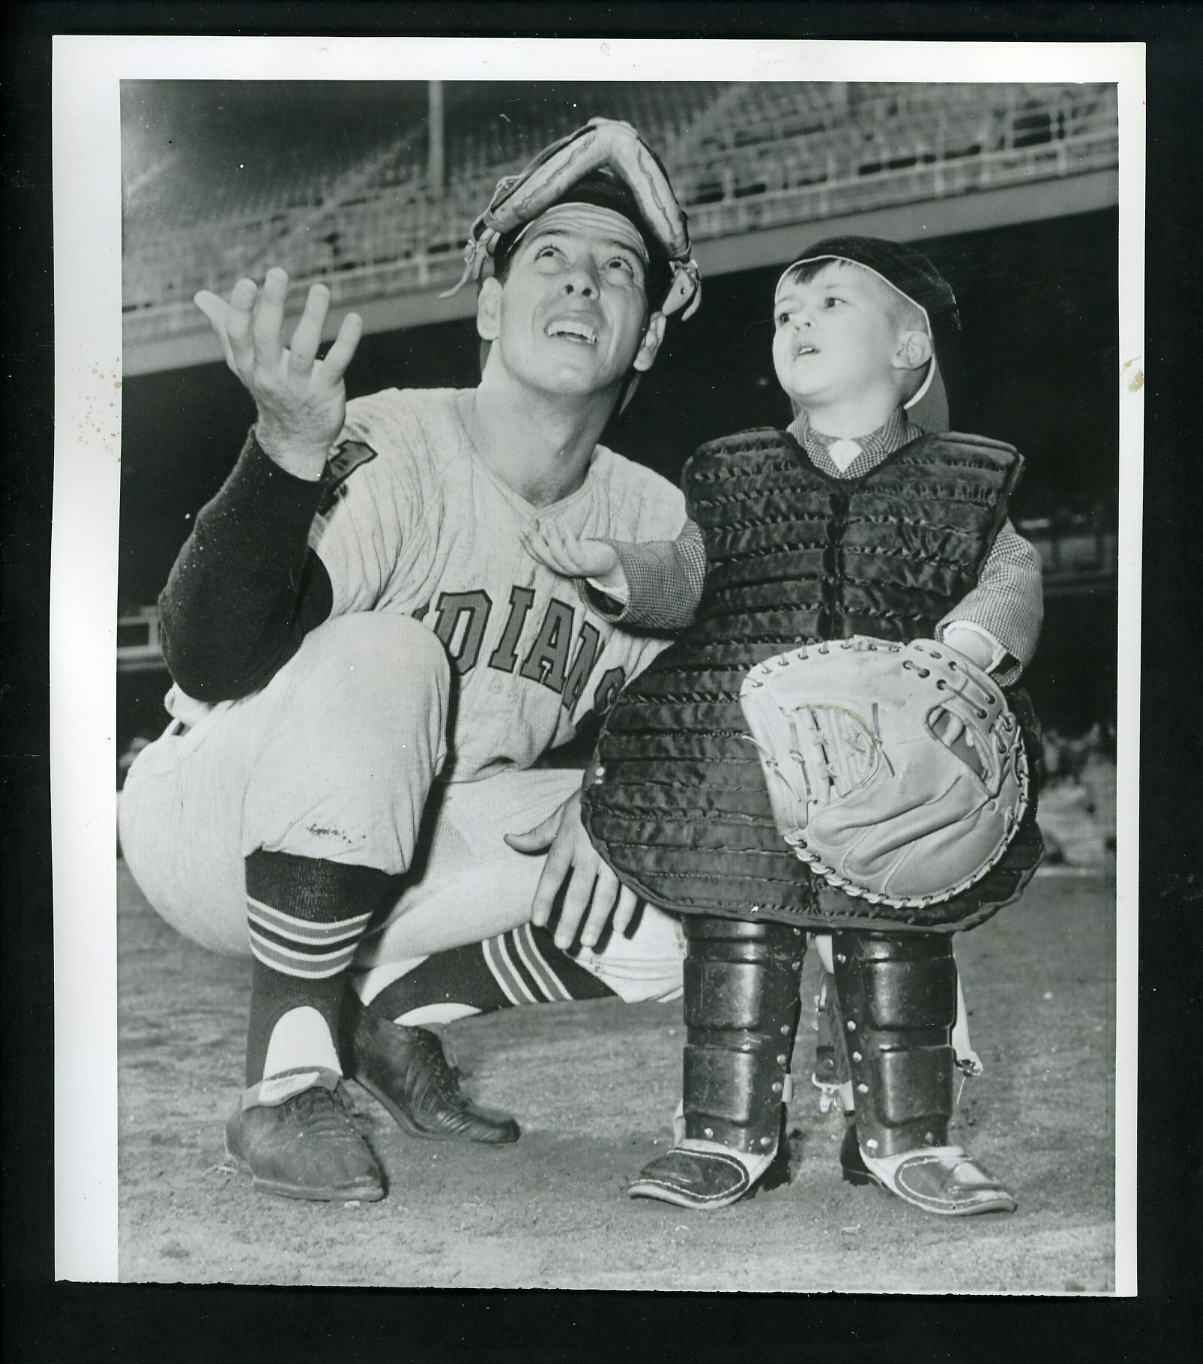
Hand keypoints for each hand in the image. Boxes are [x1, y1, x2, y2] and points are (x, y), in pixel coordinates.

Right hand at [194, 267, 362, 479]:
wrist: (295, 439)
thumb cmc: (269, 389)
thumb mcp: (243, 363)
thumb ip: (225, 328)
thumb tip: (200, 296)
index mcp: (248, 363)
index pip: (238, 334)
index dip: (240, 309)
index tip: (248, 282)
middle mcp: (269, 374)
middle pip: (267, 337)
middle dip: (271, 304)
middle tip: (278, 272)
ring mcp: (298, 384)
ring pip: (304, 348)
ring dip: (313, 316)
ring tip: (320, 288)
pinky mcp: (325, 390)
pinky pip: (336, 363)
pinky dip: (347, 341)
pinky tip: (355, 318)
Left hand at [504, 791, 638, 950]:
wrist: (624, 786)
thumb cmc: (587, 802)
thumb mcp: (559, 815)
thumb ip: (536, 835)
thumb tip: (508, 839)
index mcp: (568, 841)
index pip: (552, 875)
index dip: (544, 899)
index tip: (537, 922)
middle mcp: (590, 851)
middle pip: (578, 891)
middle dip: (570, 920)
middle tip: (562, 944)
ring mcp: (614, 857)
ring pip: (604, 894)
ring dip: (596, 920)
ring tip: (588, 942)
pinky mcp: (633, 859)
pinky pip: (630, 888)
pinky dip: (626, 909)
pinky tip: (619, 928)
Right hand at [521, 521, 619, 581]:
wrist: (609, 564)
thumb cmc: (586, 551)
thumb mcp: (568, 545)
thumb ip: (556, 539)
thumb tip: (542, 527)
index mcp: (555, 563)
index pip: (537, 555)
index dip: (527, 544)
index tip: (520, 531)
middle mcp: (561, 568)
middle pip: (544, 556)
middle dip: (534, 541)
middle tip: (527, 526)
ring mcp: (573, 568)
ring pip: (557, 554)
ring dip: (551, 537)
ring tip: (549, 521)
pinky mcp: (585, 565)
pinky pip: (574, 554)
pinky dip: (569, 541)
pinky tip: (566, 529)